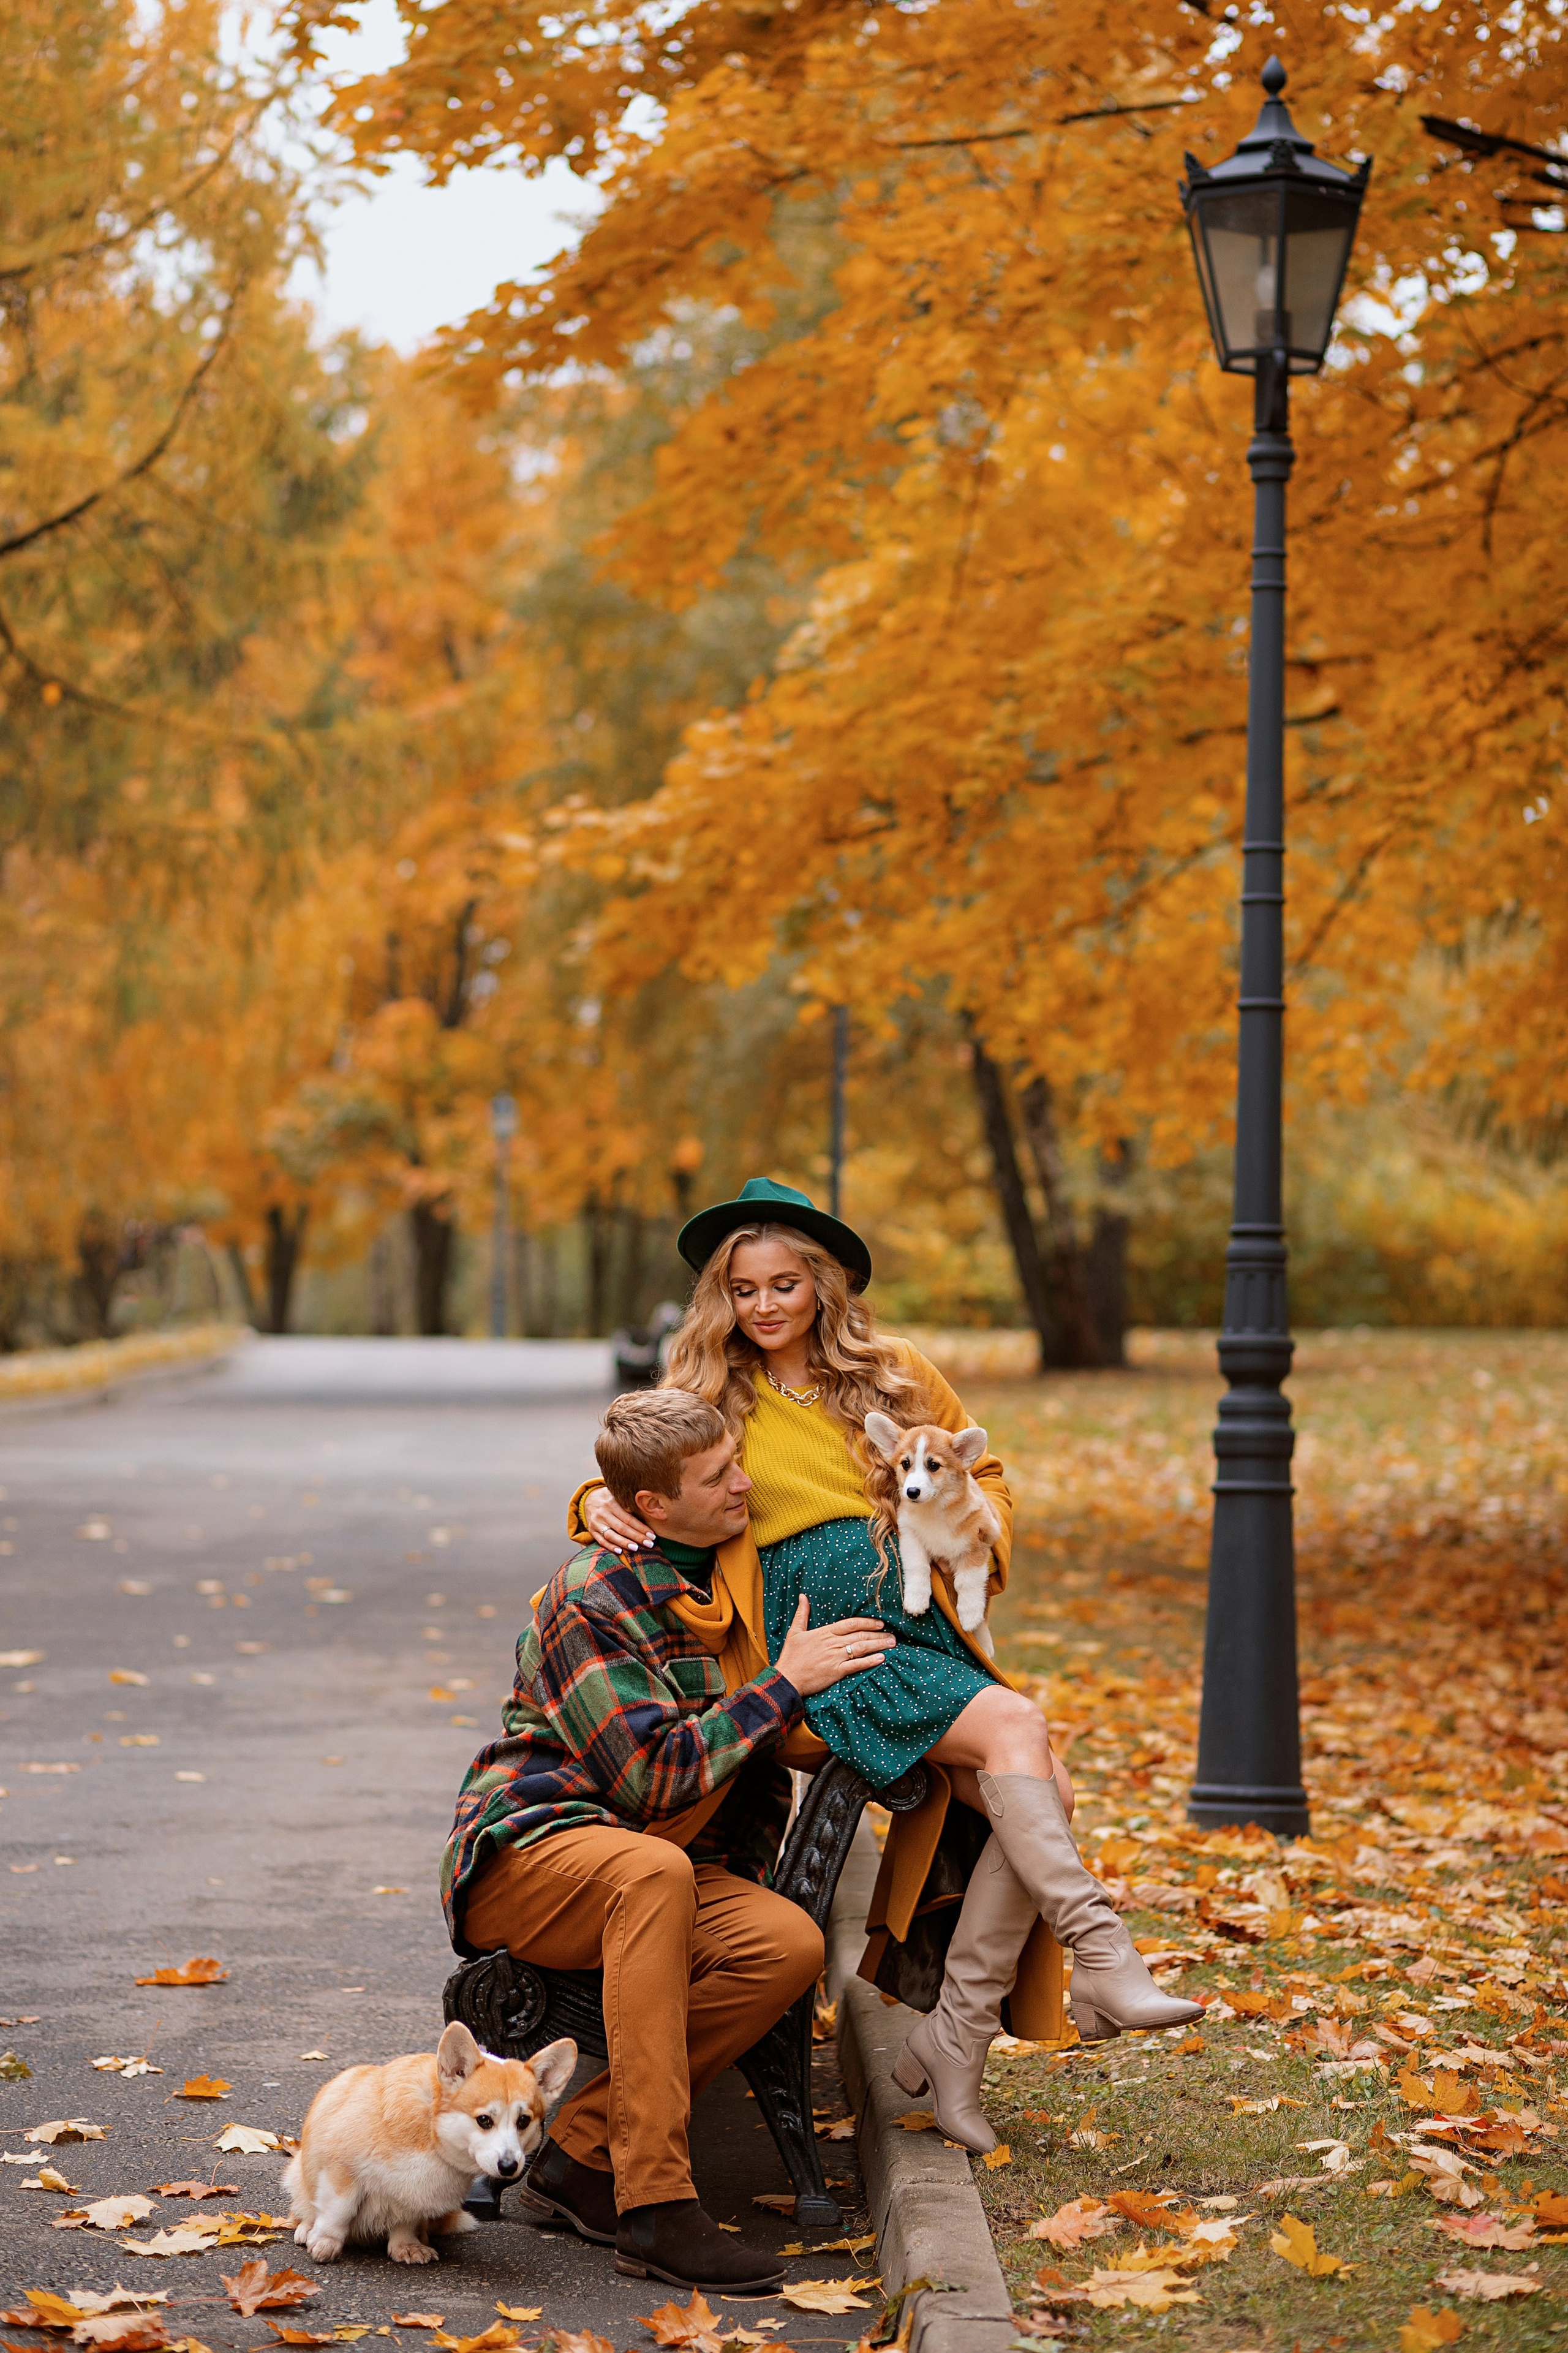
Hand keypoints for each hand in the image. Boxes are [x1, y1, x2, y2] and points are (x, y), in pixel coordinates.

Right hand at [584, 1484, 654, 1551]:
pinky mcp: (591, 1530)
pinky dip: (610, 1547)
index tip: (652, 1535)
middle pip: (621, 1528)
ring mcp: (596, 1522)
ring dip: (624, 1543)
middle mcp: (603, 1513)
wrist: (588, 1498)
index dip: (641, 1528)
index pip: (629, 1518)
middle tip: (649, 1544)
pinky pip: (600, 1540)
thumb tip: (648, 1508)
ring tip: (636, 1548)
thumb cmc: (609, 1497)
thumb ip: (628, 1501)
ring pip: (610, 1535)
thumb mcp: (617, 1494)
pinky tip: (619, 1551)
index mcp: (611, 1503)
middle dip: (637, 1537)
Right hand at [776, 1594, 892, 1698]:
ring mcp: (835, 1657)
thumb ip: (802, 1614)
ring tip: (891, 1644)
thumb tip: (803, 1596)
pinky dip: (870, 1661)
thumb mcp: (794, 1632)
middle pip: (860, 1635)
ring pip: (862, 1648)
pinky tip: (881, 1658)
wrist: (787, 1678)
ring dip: (878, 1645)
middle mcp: (832, 1643)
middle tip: (892, 1635)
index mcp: (825, 1632)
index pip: (851, 1624)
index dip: (867, 1622)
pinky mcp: (837, 1672)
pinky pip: (857, 1665)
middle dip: (878, 1634)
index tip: (879, 1623)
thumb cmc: (791, 1656)